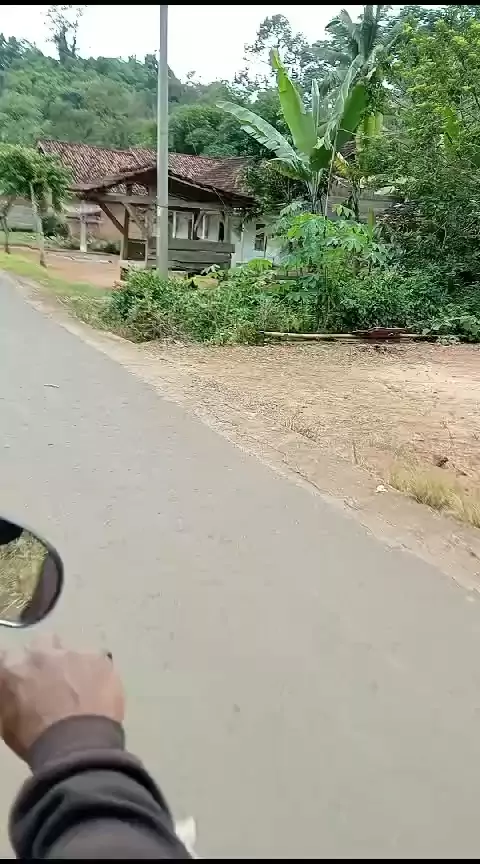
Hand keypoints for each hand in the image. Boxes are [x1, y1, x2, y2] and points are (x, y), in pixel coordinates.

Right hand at [0, 635, 124, 759]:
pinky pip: (95, 659)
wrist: (78, 747)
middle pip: (42, 642)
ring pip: (71, 649)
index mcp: (14, 668)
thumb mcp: (7, 722)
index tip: (22, 678)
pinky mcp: (99, 658)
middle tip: (51, 678)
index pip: (8, 655)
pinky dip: (95, 671)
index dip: (17, 667)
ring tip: (78, 685)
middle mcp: (42, 653)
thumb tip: (13, 690)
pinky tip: (98, 689)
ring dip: (71, 663)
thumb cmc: (36, 740)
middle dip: (45, 656)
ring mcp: (73, 652)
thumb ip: (8, 695)